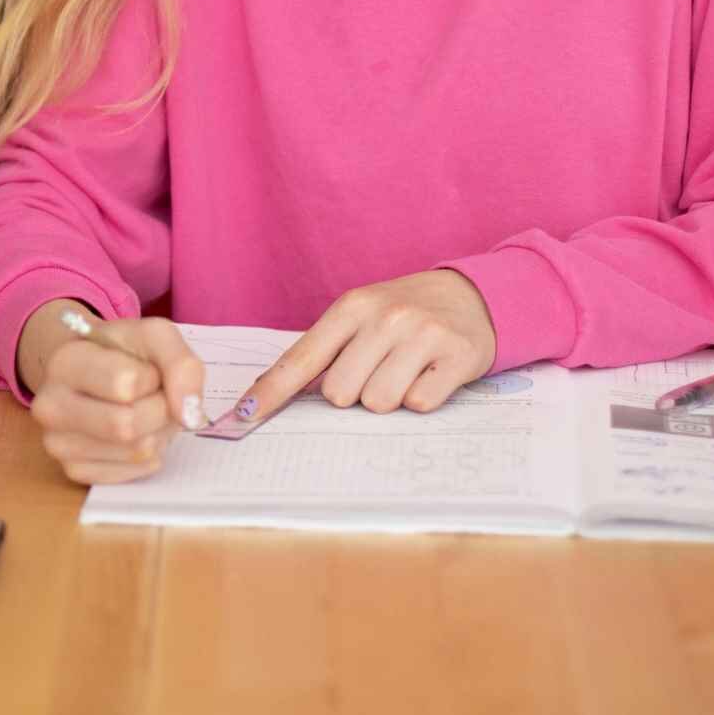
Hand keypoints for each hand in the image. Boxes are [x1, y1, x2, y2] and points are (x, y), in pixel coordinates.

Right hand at [20, 301, 204, 485]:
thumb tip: (189, 416)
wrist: (93, 368)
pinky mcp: (74, 471)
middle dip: (159, 410)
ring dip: (158, 432)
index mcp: (64, 362)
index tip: (144, 369)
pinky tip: (135, 433)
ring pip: (135, 451)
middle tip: (154, 395)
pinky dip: (148, 455)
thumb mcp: (155, 336)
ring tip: (144, 410)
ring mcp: (57, 443)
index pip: (126, 384)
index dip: (152, 377)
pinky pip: (132, 473)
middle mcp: (50, 405)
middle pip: (128, 426)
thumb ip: (181, 364)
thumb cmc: (123, 351)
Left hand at [227, 270, 495, 430]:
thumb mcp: (360, 317)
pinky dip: (423, 398)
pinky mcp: (456, 355)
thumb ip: (323, 351)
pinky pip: (420, 404)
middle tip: (377, 370)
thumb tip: (273, 393)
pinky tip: (431, 374)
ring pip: (379, 403)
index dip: (270, 393)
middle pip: (339, 393)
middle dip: (354, 394)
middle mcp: (383, 317)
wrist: (471, 295)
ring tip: (406, 371)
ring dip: (389, 398)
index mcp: (350, 307)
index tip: (242, 419)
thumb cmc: (403, 313)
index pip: (300, 359)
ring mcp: (421, 334)